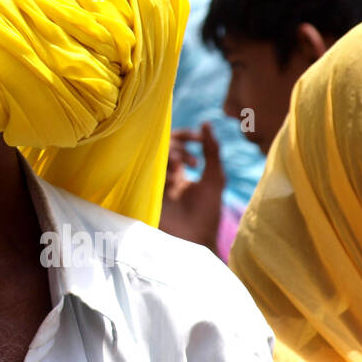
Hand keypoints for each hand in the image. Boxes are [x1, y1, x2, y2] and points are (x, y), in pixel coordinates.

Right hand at [159, 122, 224, 253]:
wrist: (196, 239)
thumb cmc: (208, 211)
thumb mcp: (215, 178)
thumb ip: (212, 150)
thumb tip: (207, 123)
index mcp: (179, 171)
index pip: (176, 144)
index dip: (186, 136)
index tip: (199, 138)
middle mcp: (164, 174)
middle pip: (163, 146)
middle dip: (178, 145)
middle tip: (192, 160)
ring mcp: (154, 181)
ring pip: (155, 154)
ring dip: (171, 155)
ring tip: (182, 166)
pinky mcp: (146, 190)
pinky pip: (146, 168)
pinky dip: (161, 165)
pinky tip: (173, 173)